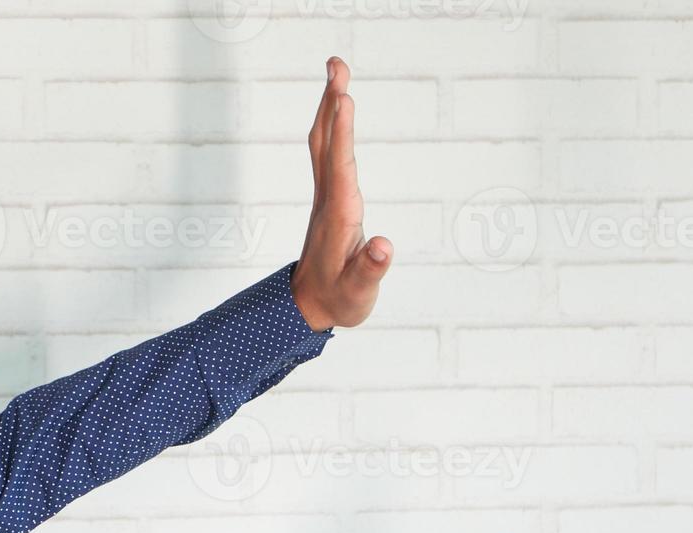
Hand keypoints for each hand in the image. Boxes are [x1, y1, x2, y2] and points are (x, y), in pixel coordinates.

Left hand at [290, 57, 391, 331]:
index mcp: (340, 216)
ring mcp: (327, 197)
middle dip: (331, 103)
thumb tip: (383, 246)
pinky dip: (332, 126)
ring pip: (323, 144)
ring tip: (337, 73)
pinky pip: (328, 153)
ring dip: (329, 107)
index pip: (341, 166)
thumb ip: (372, 270)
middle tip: (336, 63)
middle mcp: (329, 199)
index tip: (344, 98)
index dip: (343, 133)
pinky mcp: (329, 200)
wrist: (309, 308)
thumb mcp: (360, 292)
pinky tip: (337, 112)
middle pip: (326, 143)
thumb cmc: (339, 300)